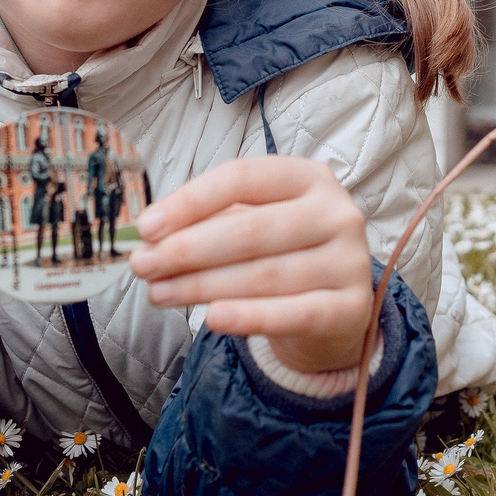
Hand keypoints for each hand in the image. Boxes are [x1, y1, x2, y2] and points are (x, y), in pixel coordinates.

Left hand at [128, 156, 373, 376]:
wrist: (335, 310)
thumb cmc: (283, 255)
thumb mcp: (254, 224)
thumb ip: (210, 224)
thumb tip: (151, 237)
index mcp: (309, 177)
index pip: (243, 177)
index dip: (190, 201)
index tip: (146, 227)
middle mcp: (337, 213)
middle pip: (250, 229)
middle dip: (187, 249)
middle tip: (143, 266)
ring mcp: (350, 261)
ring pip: (264, 275)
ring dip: (201, 286)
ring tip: (158, 294)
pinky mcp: (352, 308)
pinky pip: (295, 314)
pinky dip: (250, 316)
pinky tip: (212, 319)